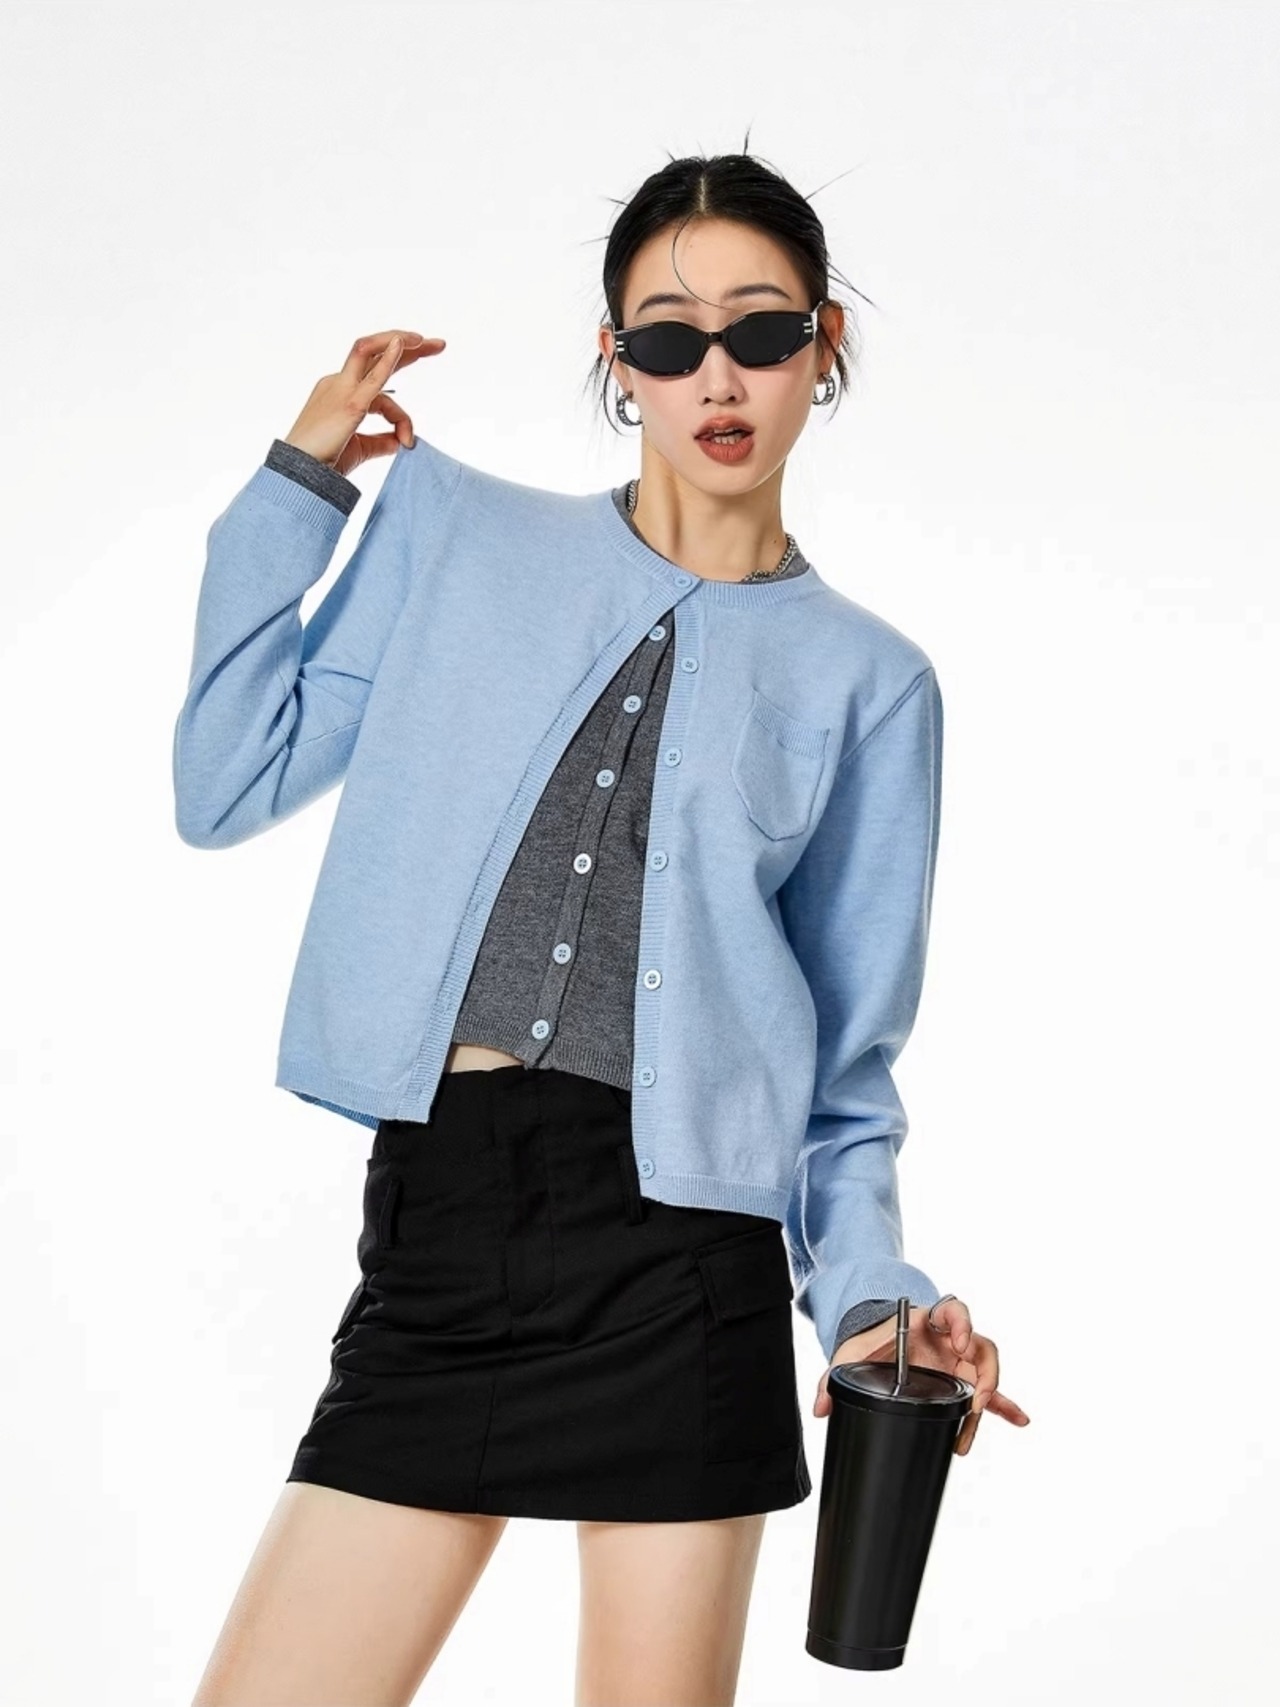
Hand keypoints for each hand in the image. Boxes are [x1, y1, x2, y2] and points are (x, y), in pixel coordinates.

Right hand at [282, 328, 447, 477]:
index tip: (410, 441)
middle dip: (406, 345)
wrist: (301, 476)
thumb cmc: (324, 463)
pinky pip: (372, 377)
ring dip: (397, 341)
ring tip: (425, 340)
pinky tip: (404, 343)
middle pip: (373, 354)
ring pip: (368, 351)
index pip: (378, 386)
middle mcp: (338, 384)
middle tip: (437, 344)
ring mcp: (341, 391)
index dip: (401, 414)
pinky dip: (389, 359)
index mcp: (338, 392)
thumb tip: (402, 441)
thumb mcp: (360, 449)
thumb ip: (381, 441)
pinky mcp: (349, 405)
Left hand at [813, 1298, 1029, 1456]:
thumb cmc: (870, 1344)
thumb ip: (833, 1377)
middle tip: (974, 1400)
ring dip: (990, 1398)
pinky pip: (987, 1394)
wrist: (876, 1348)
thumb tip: (820, 1407)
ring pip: (985, 1374)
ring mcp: (959, 1361)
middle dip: (983, 1374)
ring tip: (979, 1419)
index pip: (954, 1310)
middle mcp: (950, 1339)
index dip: (962, 1323)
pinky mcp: (961, 1382)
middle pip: (980, 1347)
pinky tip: (1019, 1419)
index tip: (961, 1344)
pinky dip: (1003, 1406)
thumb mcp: (851, 1355)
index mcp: (927, 1320)